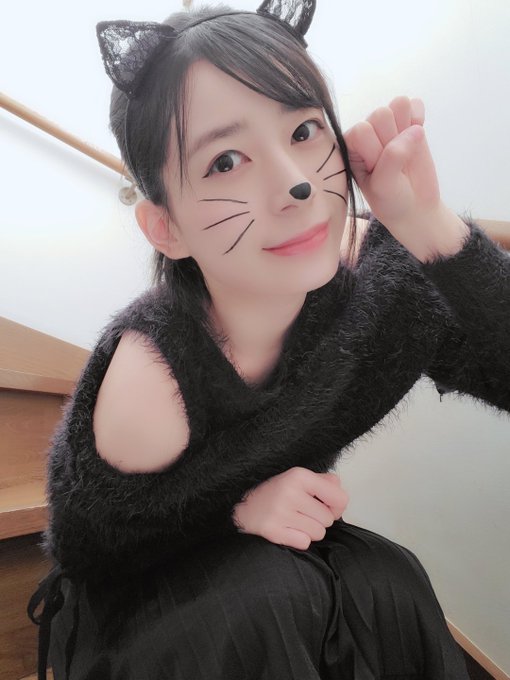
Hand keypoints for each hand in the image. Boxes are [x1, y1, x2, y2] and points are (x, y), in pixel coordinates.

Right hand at [233, 467, 348, 550]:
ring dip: (310, 530)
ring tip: (295, 520)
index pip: (339, 498)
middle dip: (319, 519)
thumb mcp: (298, 477)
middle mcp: (290, 493)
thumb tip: (341, 493)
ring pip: (318, 533)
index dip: (337, 506)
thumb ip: (324, 482)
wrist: (241, 505)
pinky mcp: (273, 531)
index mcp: (299, 476)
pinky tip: (287, 529)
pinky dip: (299, 539)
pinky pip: (304, 543)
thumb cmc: (275, 492)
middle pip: (328, 519)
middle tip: (303, 512)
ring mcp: (280, 513)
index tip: (326, 506)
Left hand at [344, 97, 467, 260]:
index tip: (380, 171)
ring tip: (406, 150)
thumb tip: (416, 129)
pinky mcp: (407, 122)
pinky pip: (414, 104)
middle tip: (396, 163)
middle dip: (393, 139)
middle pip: (381, 114)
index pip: (362, 130)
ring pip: (398, 105)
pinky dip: (418, 117)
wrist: (414, 207)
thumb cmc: (391, 199)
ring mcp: (387, 126)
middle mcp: (365, 132)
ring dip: (406, 127)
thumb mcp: (384, 185)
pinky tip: (417, 136)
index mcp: (349, 147)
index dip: (377, 151)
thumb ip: (393, 158)